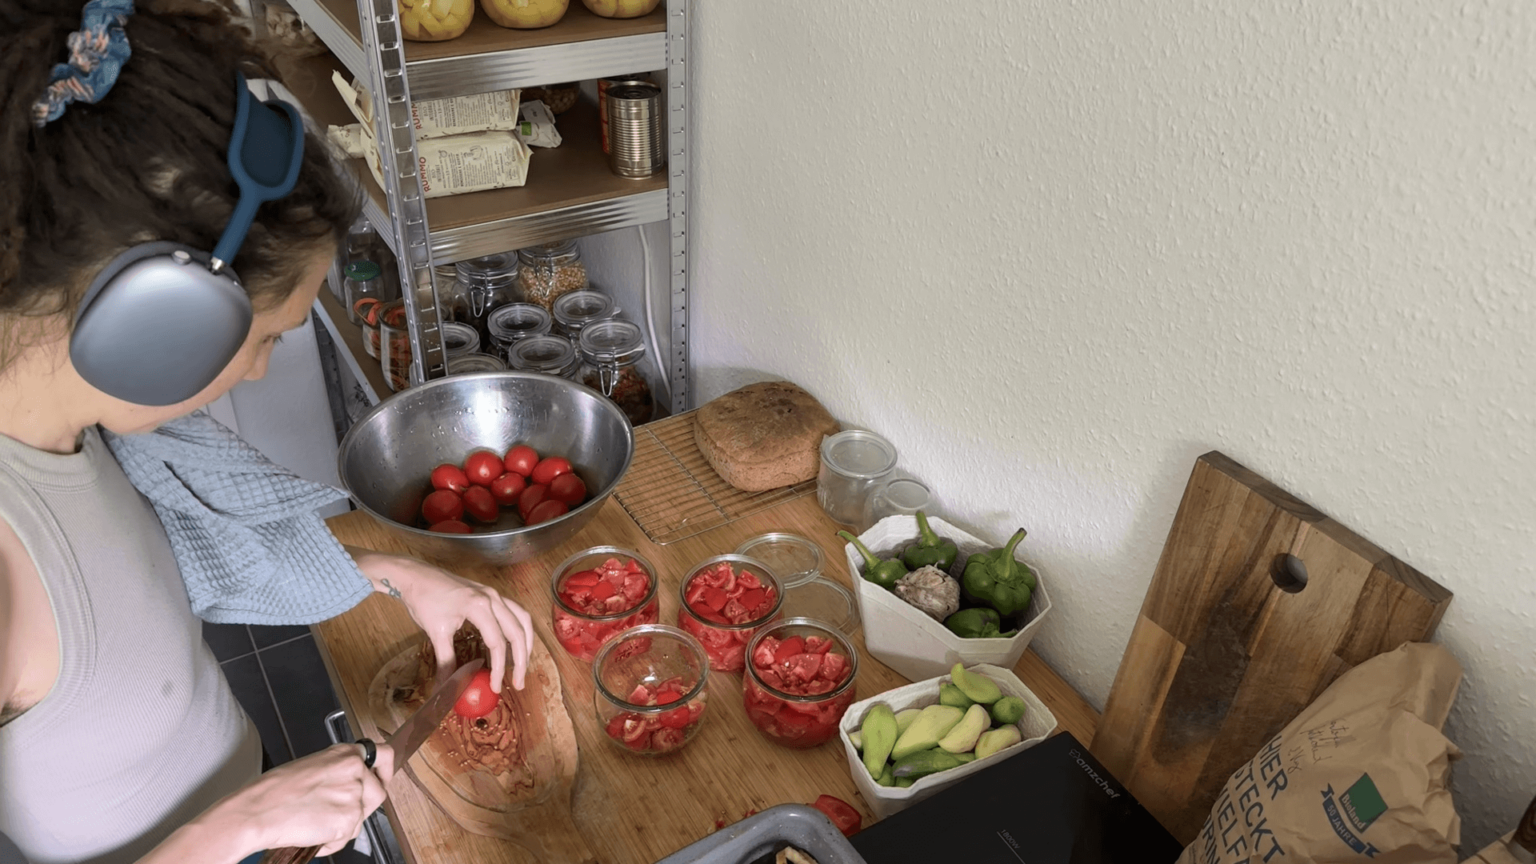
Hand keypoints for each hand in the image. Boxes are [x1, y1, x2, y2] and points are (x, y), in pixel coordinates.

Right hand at [213, 743, 394, 856]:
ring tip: (315, 823)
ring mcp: (354, 796)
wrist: (256, 811)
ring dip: (343, 826)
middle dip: (361, 807)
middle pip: (378, 793)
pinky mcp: (348, 820)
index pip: (385, 755)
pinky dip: (332, 841)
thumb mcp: (312, 766)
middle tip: (335, 813)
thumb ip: (338, 772)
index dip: (386, 770)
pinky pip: (348, 837)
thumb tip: (350, 783)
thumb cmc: (273, 791)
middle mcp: (355, 771)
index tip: (383, 778)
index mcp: (345, 754)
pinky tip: (312, 833)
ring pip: (361, 818)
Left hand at [349, 548, 532, 692]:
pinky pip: (515, 611)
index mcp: (479, 606)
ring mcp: (494, 593)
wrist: (417, 576)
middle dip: (521, 660)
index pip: (497, 642)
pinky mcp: (491, 594)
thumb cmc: (424, 601)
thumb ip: (446, 662)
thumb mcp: (435, 633)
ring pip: (522, 619)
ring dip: (526, 643)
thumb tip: (445, 690)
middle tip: (518, 683)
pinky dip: (519, 629)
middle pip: (517, 632)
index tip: (496, 686)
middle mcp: (492, 597)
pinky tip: (515, 642)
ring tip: (523, 665)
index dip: (499, 668)